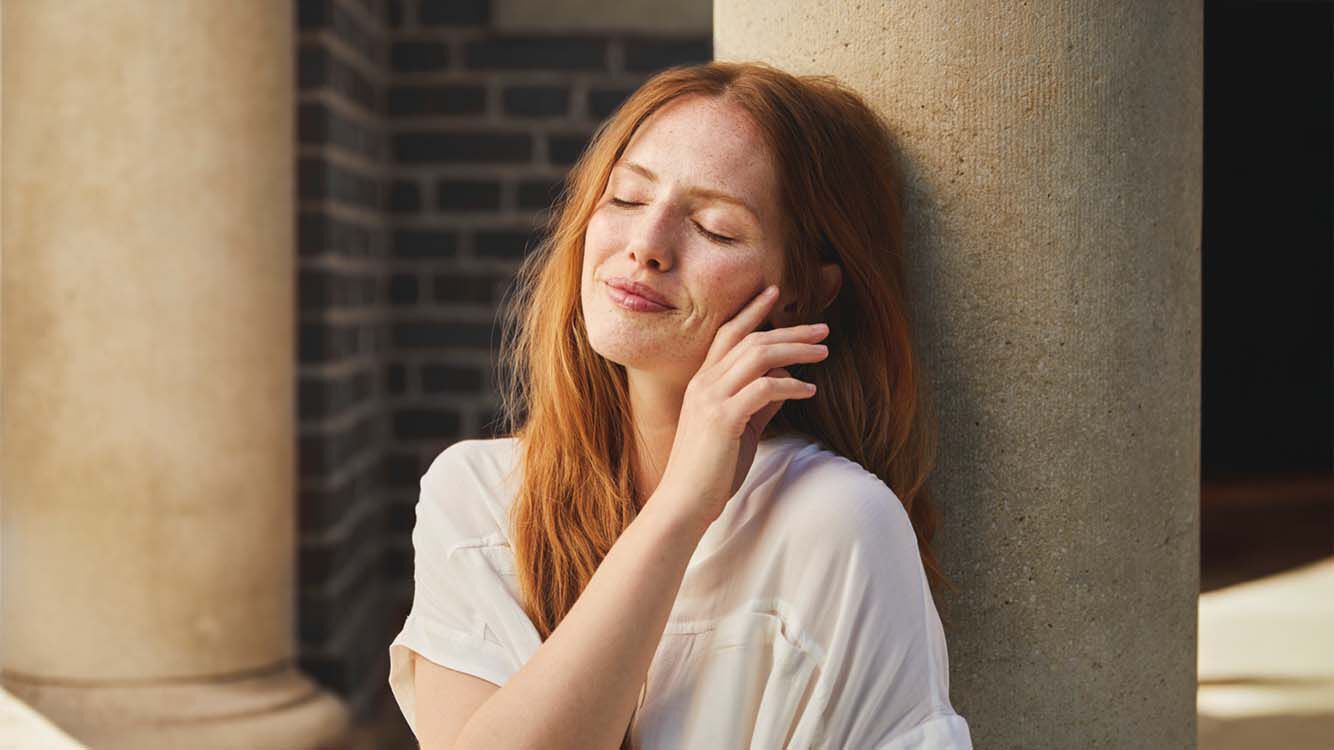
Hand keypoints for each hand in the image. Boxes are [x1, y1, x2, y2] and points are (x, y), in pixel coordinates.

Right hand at [651, 285, 830, 530]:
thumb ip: (759, 403)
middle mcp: (704, 383)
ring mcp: (711, 398)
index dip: (751, 310)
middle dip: (789, 330)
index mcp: (702, 382)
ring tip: (823, 351)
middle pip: (750, 339)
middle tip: (822, 327)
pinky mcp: (723, 418)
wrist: (683, 502)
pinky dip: (790, 384)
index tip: (774, 292)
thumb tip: (786, 381)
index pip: (727, 333)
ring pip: (758, 356)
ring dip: (796, 350)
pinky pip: (764, 388)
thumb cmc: (710, 470)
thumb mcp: (739, 429)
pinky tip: (809, 388)